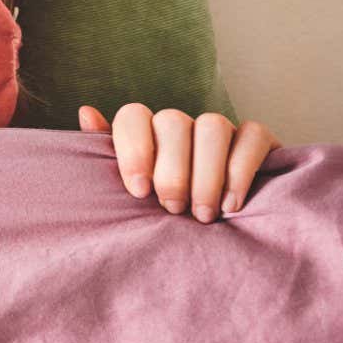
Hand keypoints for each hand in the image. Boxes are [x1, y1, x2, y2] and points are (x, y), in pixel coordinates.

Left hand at [78, 103, 281, 223]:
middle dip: (172, 171)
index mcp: (147, 132)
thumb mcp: (134, 190)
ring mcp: (220, 128)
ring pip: (212, 126)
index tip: (138, 191)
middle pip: (173, 122)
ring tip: (203, 214)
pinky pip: (251, 136)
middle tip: (173, 209)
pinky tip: (232, 205)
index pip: (133, 116)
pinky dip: (241, 171)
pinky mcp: (256, 138)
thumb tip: (86, 112)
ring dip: (206, 174)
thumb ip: (108, 155)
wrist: (221, 231)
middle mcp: (182, 125)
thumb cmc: (165, 209)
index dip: (134, 149)